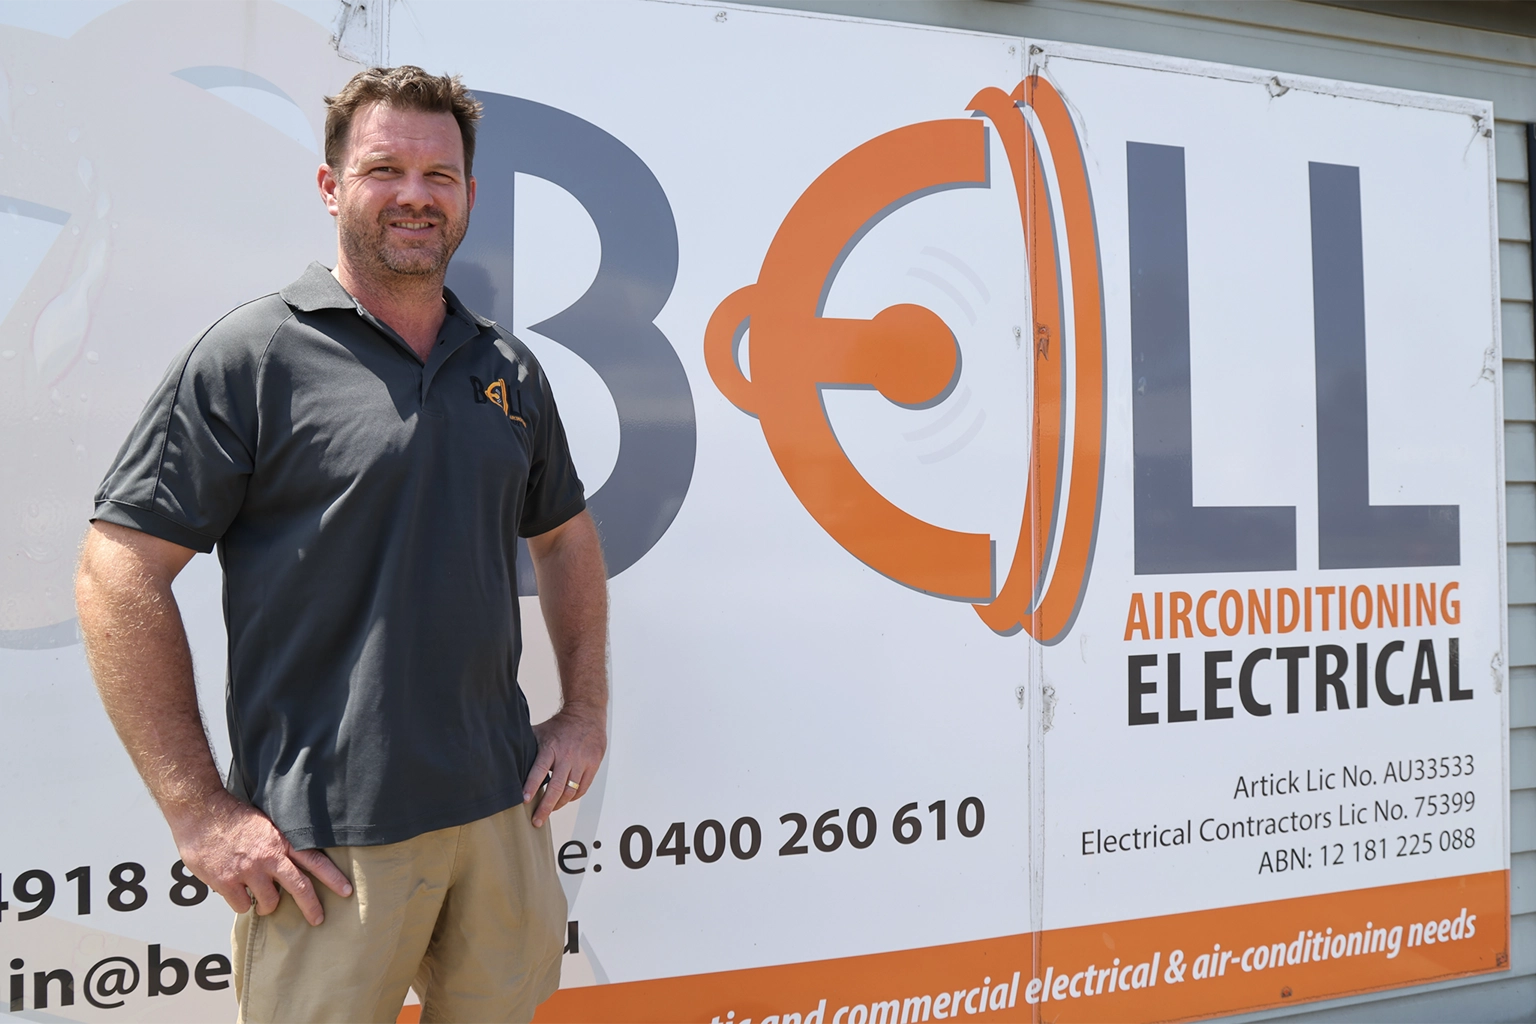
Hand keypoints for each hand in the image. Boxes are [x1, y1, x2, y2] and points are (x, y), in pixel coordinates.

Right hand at [168, 792, 351, 924]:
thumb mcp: (265, 825)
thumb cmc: (232, 816)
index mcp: (281, 841)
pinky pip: (242, 905)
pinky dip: (240, 903)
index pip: (315, 861)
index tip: (347, 891)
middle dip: (312, 906)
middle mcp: (269, 857)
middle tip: (319, 919)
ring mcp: (248, 871)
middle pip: (299, 887)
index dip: (333, 878)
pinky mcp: (227, 882)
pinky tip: (236, 892)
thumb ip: (278, 845)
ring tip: (261, 900)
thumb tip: (289, 863)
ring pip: (268, 902)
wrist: (201, 811)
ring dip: (266, 905)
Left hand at [523, 703, 606, 827]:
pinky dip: (572, 798)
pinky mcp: (593, 764)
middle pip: (556, 787)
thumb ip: (526, 747)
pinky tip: (564, 800)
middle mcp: (567, 755)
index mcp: (551, 747)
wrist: (586, 713)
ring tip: (549, 811)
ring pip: (570, 791)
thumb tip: (503, 758)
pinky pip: (583, 788)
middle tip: (536, 821)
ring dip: (558, 805)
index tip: (524, 800)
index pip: (539, 770)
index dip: (532, 786)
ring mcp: (582, 761)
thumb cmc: (559, 725)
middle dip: (545, 807)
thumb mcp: (540, 732)